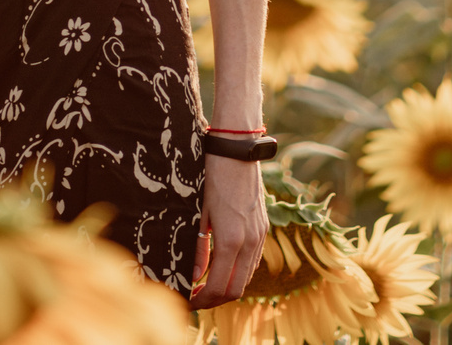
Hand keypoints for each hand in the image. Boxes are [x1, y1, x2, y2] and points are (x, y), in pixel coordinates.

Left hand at [189, 154, 267, 309]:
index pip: (219, 287)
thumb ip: (198, 248)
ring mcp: (260, 235)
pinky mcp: (263, 227)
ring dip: (227, 287)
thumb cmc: (211, 176)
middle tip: (194, 298)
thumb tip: (194, 277)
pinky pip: (253, 261)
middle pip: (236, 289)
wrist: (237, 149)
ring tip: (205, 285)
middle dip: (214, 299)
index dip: (202, 301)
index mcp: (230, 240)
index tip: (188, 301)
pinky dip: (238, 272)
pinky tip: (222, 267)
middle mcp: (250, 242)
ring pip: (246, 277)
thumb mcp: (198, 212)